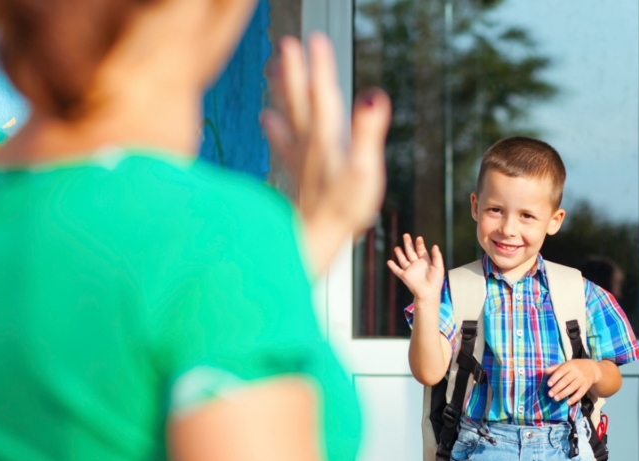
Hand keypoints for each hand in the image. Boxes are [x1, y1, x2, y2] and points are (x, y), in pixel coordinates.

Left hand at [262, 33, 390, 274]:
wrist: (313, 242)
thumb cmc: (342, 211)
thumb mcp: (365, 172)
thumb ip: (368, 133)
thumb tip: (373, 95)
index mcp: (327, 140)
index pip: (324, 94)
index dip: (320, 66)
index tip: (315, 38)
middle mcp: (310, 145)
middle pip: (300, 100)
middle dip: (294, 71)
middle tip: (287, 43)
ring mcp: (301, 160)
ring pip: (289, 116)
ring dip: (282, 91)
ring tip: (272, 67)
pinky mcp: (297, 175)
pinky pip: (283, 143)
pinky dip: (274, 127)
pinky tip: (265, 117)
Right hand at [387, 234, 445, 301]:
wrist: (428, 292)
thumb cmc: (435, 281)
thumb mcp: (439, 267)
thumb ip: (437, 256)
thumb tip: (435, 246)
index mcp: (425, 262)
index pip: (421, 251)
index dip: (419, 244)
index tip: (419, 238)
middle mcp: (416, 265)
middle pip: (411, 252)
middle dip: (408, 244)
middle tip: (406, 235)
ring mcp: (410, 270)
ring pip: (403, 259)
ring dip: (400, 253)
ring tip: (397, 247)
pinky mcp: (404, 276)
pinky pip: (397, 270)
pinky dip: (393, 266)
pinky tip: (389, 261)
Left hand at [544, 360, 601, 404]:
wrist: (592, 369)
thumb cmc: (575, 367)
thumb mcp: (566, 364)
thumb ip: (555, 368)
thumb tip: (544, 371)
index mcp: (570, 365)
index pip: (561, 371)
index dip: (555, 377)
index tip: (548, 384)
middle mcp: (577, 372)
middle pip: (566, 380)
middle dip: (558, 388)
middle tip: (550, 394)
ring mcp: (582, 379)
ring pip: (572, 387)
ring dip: (564, 393)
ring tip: (556, 399)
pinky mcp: (586, 386)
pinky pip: (581, 393)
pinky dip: (574, 398)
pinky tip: (568, 403)